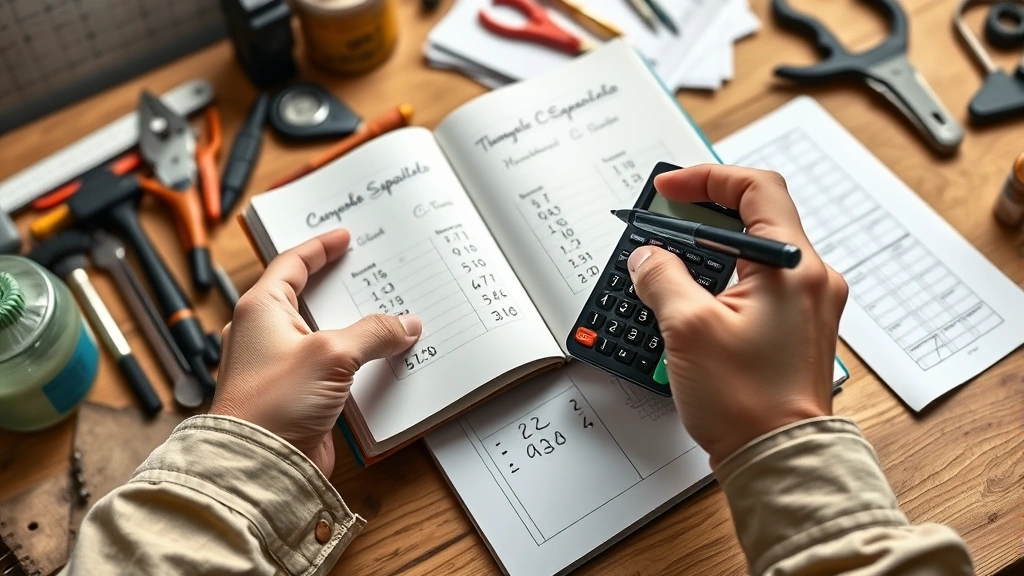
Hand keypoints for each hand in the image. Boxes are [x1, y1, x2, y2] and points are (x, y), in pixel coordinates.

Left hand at [211, 229, 421, 475]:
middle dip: (342, 289)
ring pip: (325, 337)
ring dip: (356, 330)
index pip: (291, 264)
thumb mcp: (332, 354)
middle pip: (309, 299)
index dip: (320, 248)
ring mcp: (281, 368)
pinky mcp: (297, 397)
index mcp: (260, 310)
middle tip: (372, 274)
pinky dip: (356, 363)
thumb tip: (405, 324)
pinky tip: (383, 362)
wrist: (259, 466)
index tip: (344, 237)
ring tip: (388, 317)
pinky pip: (332, 370)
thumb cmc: (274, 403)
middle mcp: (266, 335)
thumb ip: (372, 332)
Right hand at [627, 165, 847, 466]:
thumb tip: (648, 257)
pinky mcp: (795, 328)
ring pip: (754, 252)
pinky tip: (692, 295)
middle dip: (702, 215)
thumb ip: (663, 278)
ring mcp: (807, 304)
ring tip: (668, 261)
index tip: (668, 190)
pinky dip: (723, 277)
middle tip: (661, 222)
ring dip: (709, 249)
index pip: (756, 189)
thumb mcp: (689, 329)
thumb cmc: (750, 404)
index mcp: (794, 267)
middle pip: (755, 217)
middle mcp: (810, 279)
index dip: (707, 179)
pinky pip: (758, 284)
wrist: (780, 459)